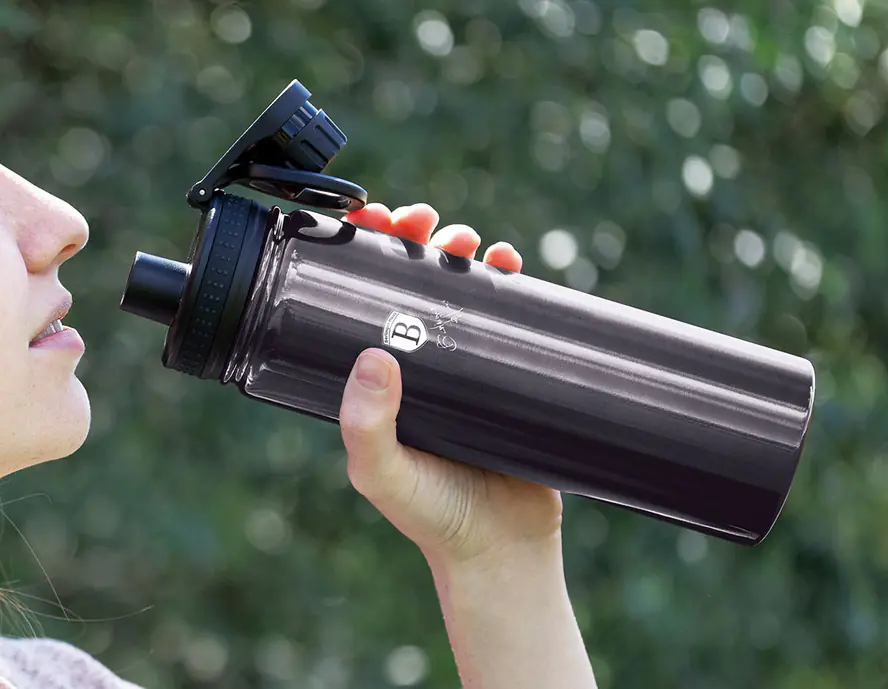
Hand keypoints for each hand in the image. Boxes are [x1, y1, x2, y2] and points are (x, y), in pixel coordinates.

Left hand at [338, 203, 563, 565]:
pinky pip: (508, 316)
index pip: (360, 300)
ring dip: (461, 253)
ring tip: (470, 242)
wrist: (504, 550)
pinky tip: (510, 264)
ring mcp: (465, 366)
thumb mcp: (383, 474)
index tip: (372, 224)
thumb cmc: (434, 518)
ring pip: (459, 291)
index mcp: (377, 379)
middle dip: (416, 241)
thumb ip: (367, 426)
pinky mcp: (509, 373)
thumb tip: (372, 356)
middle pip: (412, 283)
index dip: (363, 256)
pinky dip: (507, 282)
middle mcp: (418, 365)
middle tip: (423, 223)